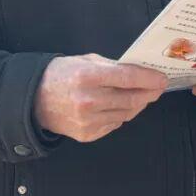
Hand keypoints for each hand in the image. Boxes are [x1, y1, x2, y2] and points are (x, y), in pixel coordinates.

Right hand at [34, 54, 167, 142]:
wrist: (33, 100)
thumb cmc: (62, 74)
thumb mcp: (86, 61)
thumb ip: (112, 67)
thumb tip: (140, 72)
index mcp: (88, 76)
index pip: (128, 78)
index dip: (149, 79)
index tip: (162, 79)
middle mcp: (88, 100)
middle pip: (131, 99)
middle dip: (150, 93)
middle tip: (159, 88)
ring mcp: (88, 121)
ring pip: (126, 114)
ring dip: (138, 104)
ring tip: (142, 96)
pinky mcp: (87, 134)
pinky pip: (114, 124)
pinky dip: (122, 115)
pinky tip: (120, 106)